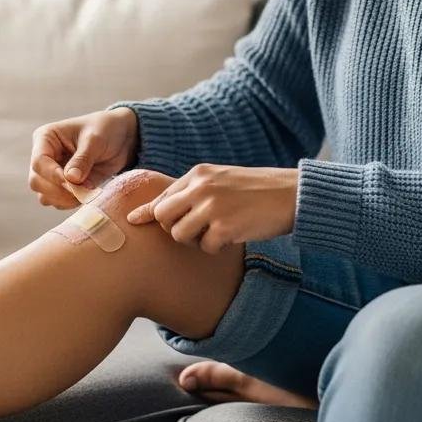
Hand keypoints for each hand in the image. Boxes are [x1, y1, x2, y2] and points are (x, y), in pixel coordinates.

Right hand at [29, 107, 138, 209]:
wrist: (121, 139)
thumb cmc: (105, 130)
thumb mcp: (95, 140)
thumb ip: (82, 159)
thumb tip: (71, 179)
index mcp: (46, 138)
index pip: (38, 162)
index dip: (53, 175)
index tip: (72, 183)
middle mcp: (44, 157)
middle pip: (36, 181)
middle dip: (58, 190)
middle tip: (82, 191)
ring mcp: (51, 173)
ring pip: (44, 195)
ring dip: (64, 199)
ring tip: (86, 191)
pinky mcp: (62, 186)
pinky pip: (57, 202)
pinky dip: (70, 203)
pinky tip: (86, 194)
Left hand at [125, 164, 298, 253]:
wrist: (290, 194)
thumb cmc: (255, 190)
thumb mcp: (221, 180)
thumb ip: (194, 191)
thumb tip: (160, 209)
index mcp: (198, 173)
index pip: (163, 196)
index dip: (147, 212)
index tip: (131, 220)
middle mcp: (201, 187)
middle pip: (163, 217)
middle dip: (173, 228)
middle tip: (195, 231)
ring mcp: (211, 206)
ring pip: (180, 234)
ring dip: (195, 240)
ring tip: (216, 232)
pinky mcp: (225, 226)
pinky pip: (205, 246)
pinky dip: (216, 247)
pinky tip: (232, 237)